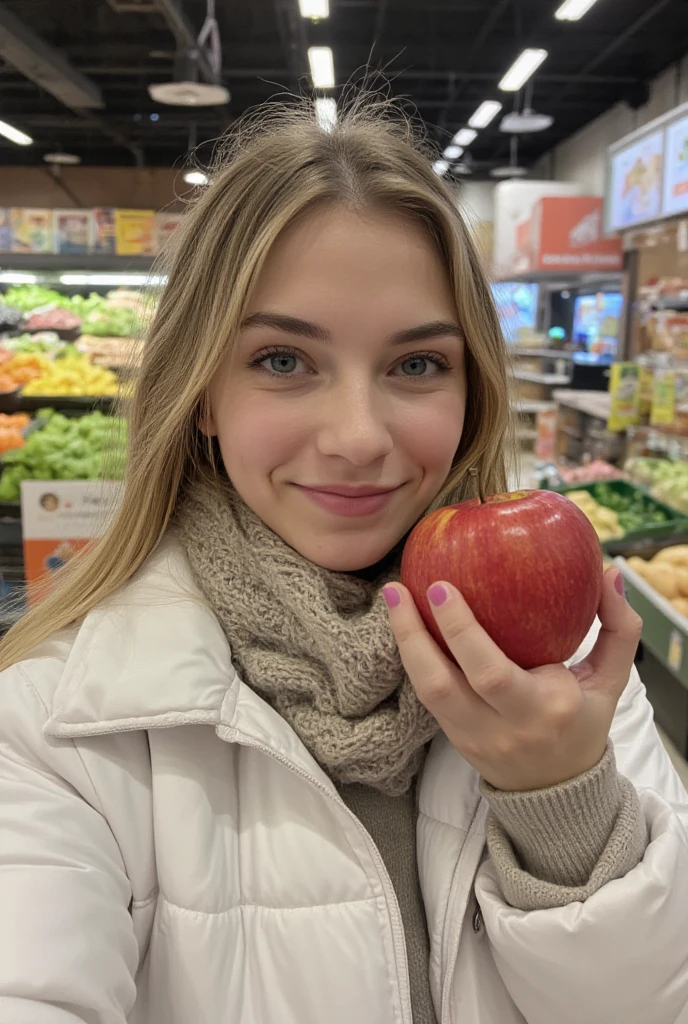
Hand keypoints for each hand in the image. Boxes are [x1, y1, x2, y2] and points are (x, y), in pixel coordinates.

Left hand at [383, 568, 641, 791]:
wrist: (559, 790)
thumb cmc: (583, 720)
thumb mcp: (611, 680)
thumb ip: (619, 627)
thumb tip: (609, 571)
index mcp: (544, 708)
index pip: (493, 673)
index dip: (462, 631)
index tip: (441, 586)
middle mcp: (501, 726)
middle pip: (444, 683)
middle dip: (416, 633)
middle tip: (401, 589)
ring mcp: (472, 736)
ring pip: (424, 691)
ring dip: (403, 641)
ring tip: (393, 597)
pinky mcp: (453, 738)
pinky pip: (424, 696)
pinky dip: (411, 656)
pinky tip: (405, 621)